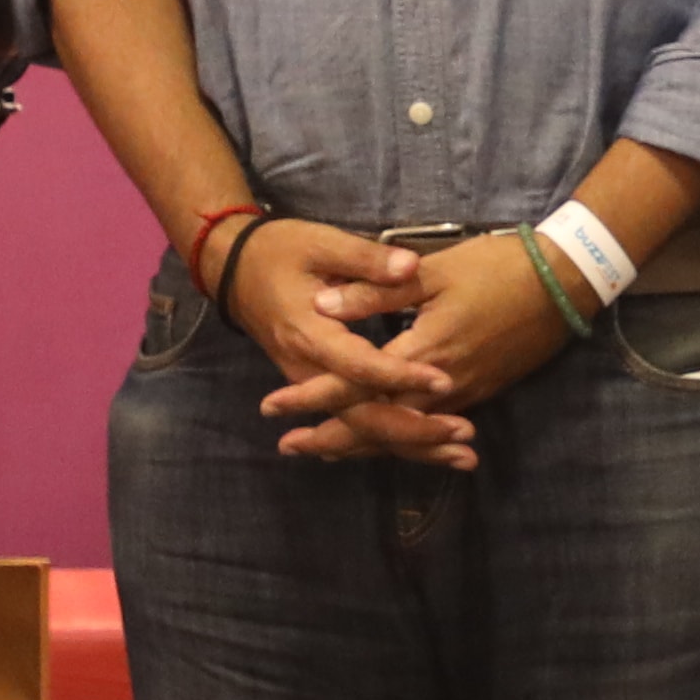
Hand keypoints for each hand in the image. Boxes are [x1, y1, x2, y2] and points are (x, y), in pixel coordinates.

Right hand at [216, 216, 457, 466]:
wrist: (234, 268)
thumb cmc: (280, 250)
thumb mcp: (321, 243)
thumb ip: (366, 261)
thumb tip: (409, 267)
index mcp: (311, 333)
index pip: (359, 366)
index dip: (401, 375)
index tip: (444, 380)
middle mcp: (309, 369)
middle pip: (362, 416)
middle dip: (414, 430)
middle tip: (465, 436)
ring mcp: (312, 384)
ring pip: (361, 427)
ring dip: (411, 444)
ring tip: (462, 456)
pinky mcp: (318, 388)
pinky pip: (356, 420)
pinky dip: (392, 439)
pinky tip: (430, 450)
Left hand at [301, 233, 582, 461]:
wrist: (567, 283)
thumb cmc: (498, 267)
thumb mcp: (435, 270)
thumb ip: (377, 289)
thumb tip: (321, 306)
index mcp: (423, 353)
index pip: (355, 386)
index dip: (311, 398)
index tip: (273, 407)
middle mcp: (442, 386)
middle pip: (376, 426)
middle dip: (330, 438)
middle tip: (287, 446)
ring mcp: (464, 394)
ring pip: (403, 433)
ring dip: (361, 444)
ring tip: (323, 450)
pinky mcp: (479, 392)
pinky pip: (428, 426)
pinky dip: (397, 437)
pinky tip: (381, 437)